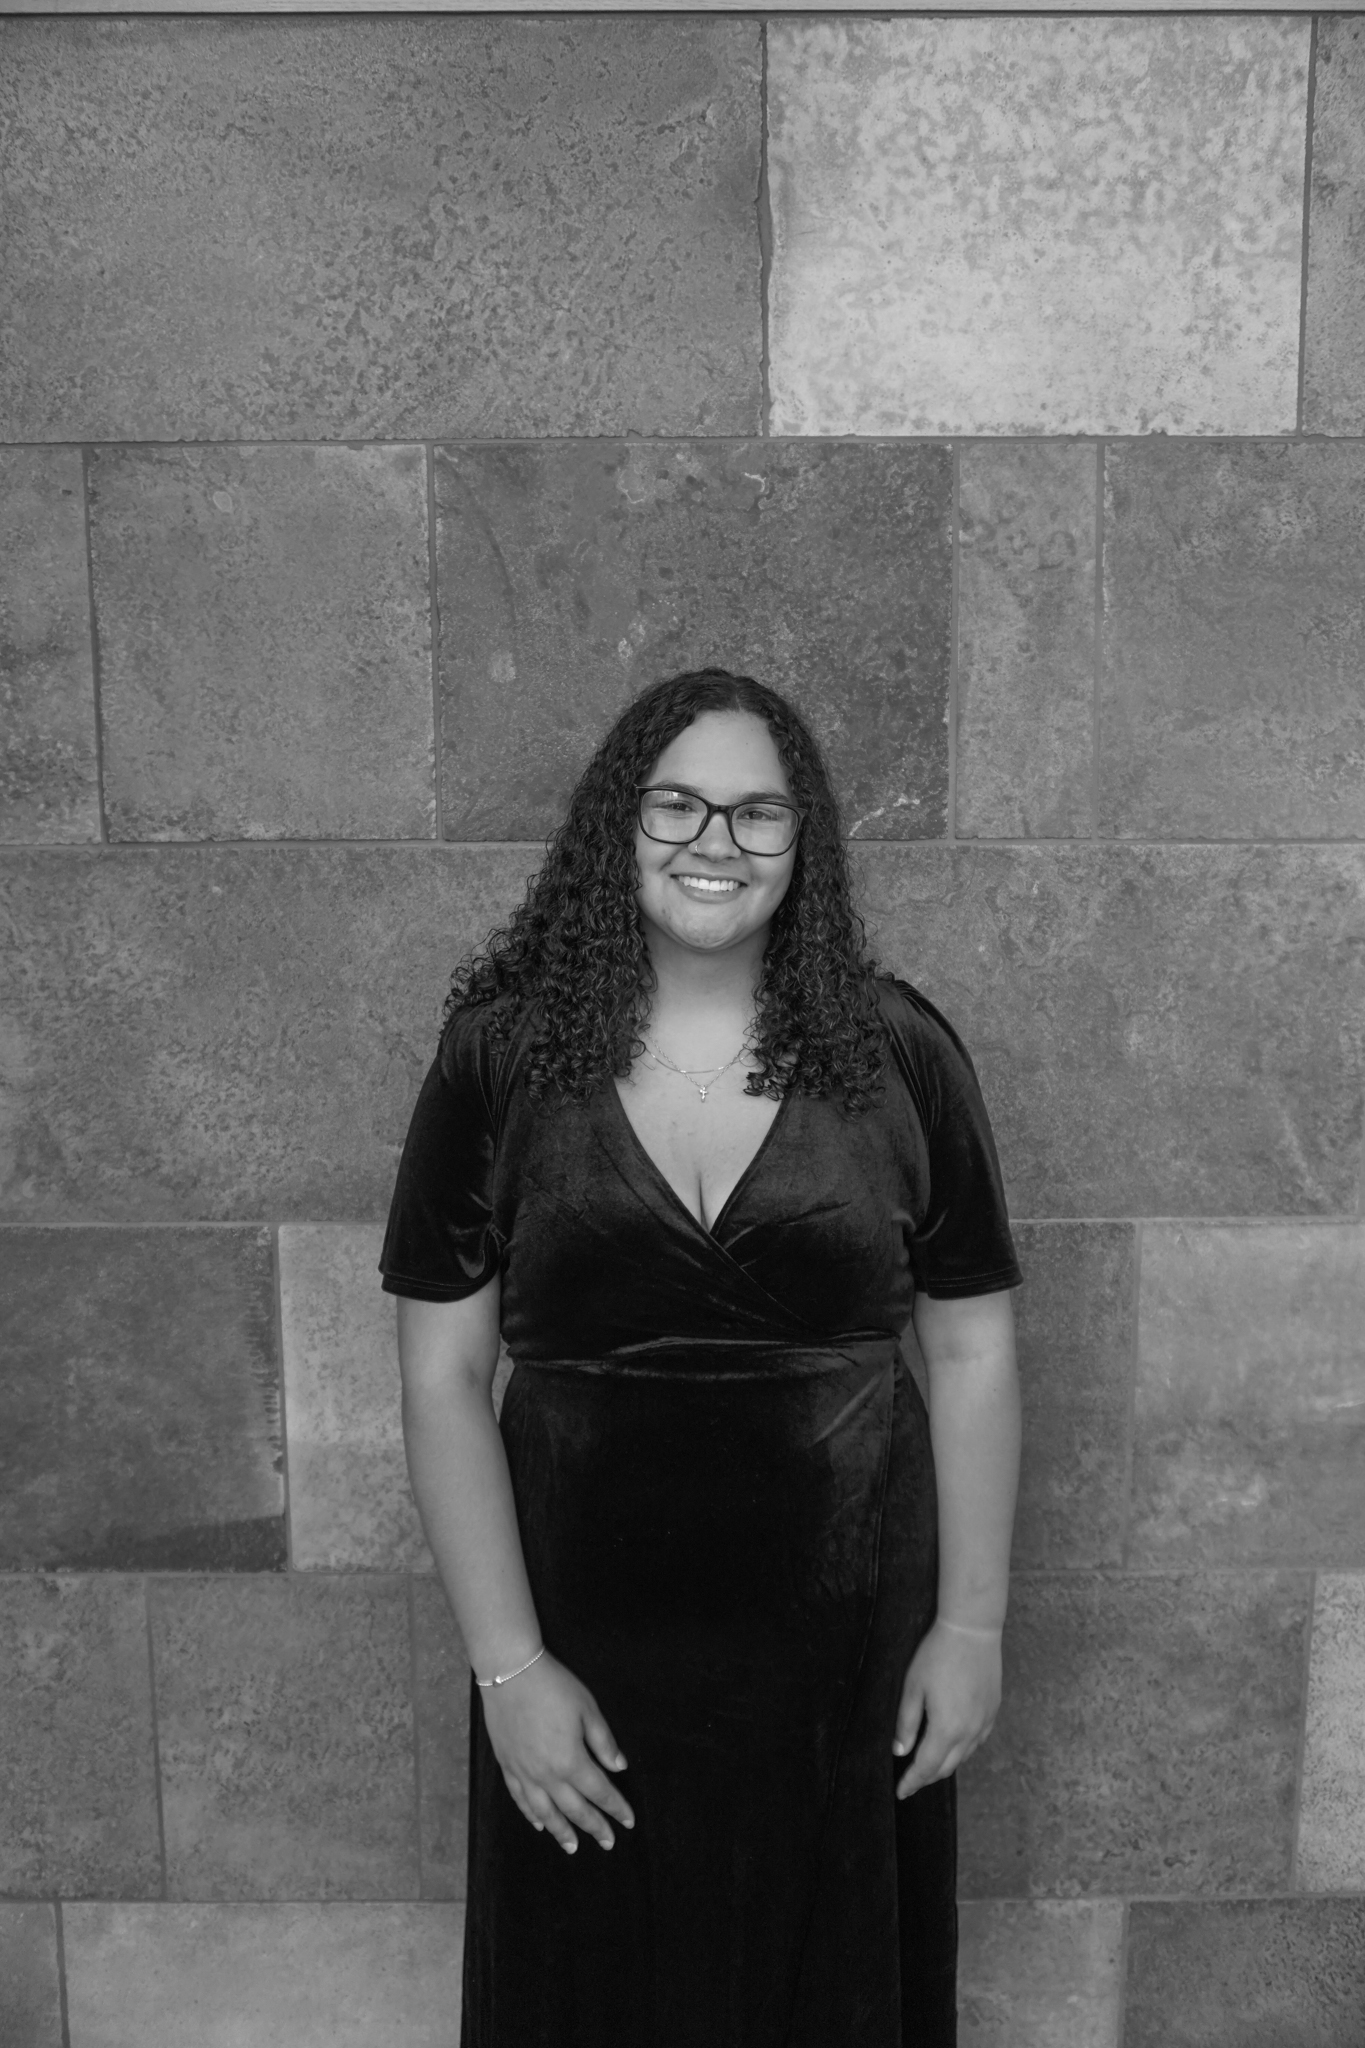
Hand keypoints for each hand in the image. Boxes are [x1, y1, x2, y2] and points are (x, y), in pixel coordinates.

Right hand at [479, 1651, 634, 1854]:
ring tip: (573, 1847)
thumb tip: (619, 1767)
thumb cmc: (553, 1687)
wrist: (510, 1673)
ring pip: (545, 1812)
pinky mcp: (507, 1766)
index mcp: (571, 1761)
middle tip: (608, 1842)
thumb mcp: (587, 1709)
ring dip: (561, 1831)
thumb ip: (603, 1742)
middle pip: (575, 1809)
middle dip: (594, 1827)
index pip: (599, 1791)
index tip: (628, 1821)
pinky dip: (531, 1815)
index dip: (616, 1807)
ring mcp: (524, 1773)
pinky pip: (520, 1799)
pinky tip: (539, 1824)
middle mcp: (547, 1775)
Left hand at [892, 1618, 1001, 1798]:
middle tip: (911, 1780)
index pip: (926, 1767)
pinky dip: (962, 1749)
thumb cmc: (937, 1655)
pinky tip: (953, 1743)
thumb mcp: (913, 1687)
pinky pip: (977, 1740)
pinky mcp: (993, 1710)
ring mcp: (985, 1722)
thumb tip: (900, 1751)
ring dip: (945, 1763)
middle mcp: (970, 1732)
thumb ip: (906, 1723)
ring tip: (929, 1764)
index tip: (901, 1793)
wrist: (972, 1630)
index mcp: (946, 1729)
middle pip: (947, 1767)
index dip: (912, 1782)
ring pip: (964, 1756)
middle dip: (928, 1777)